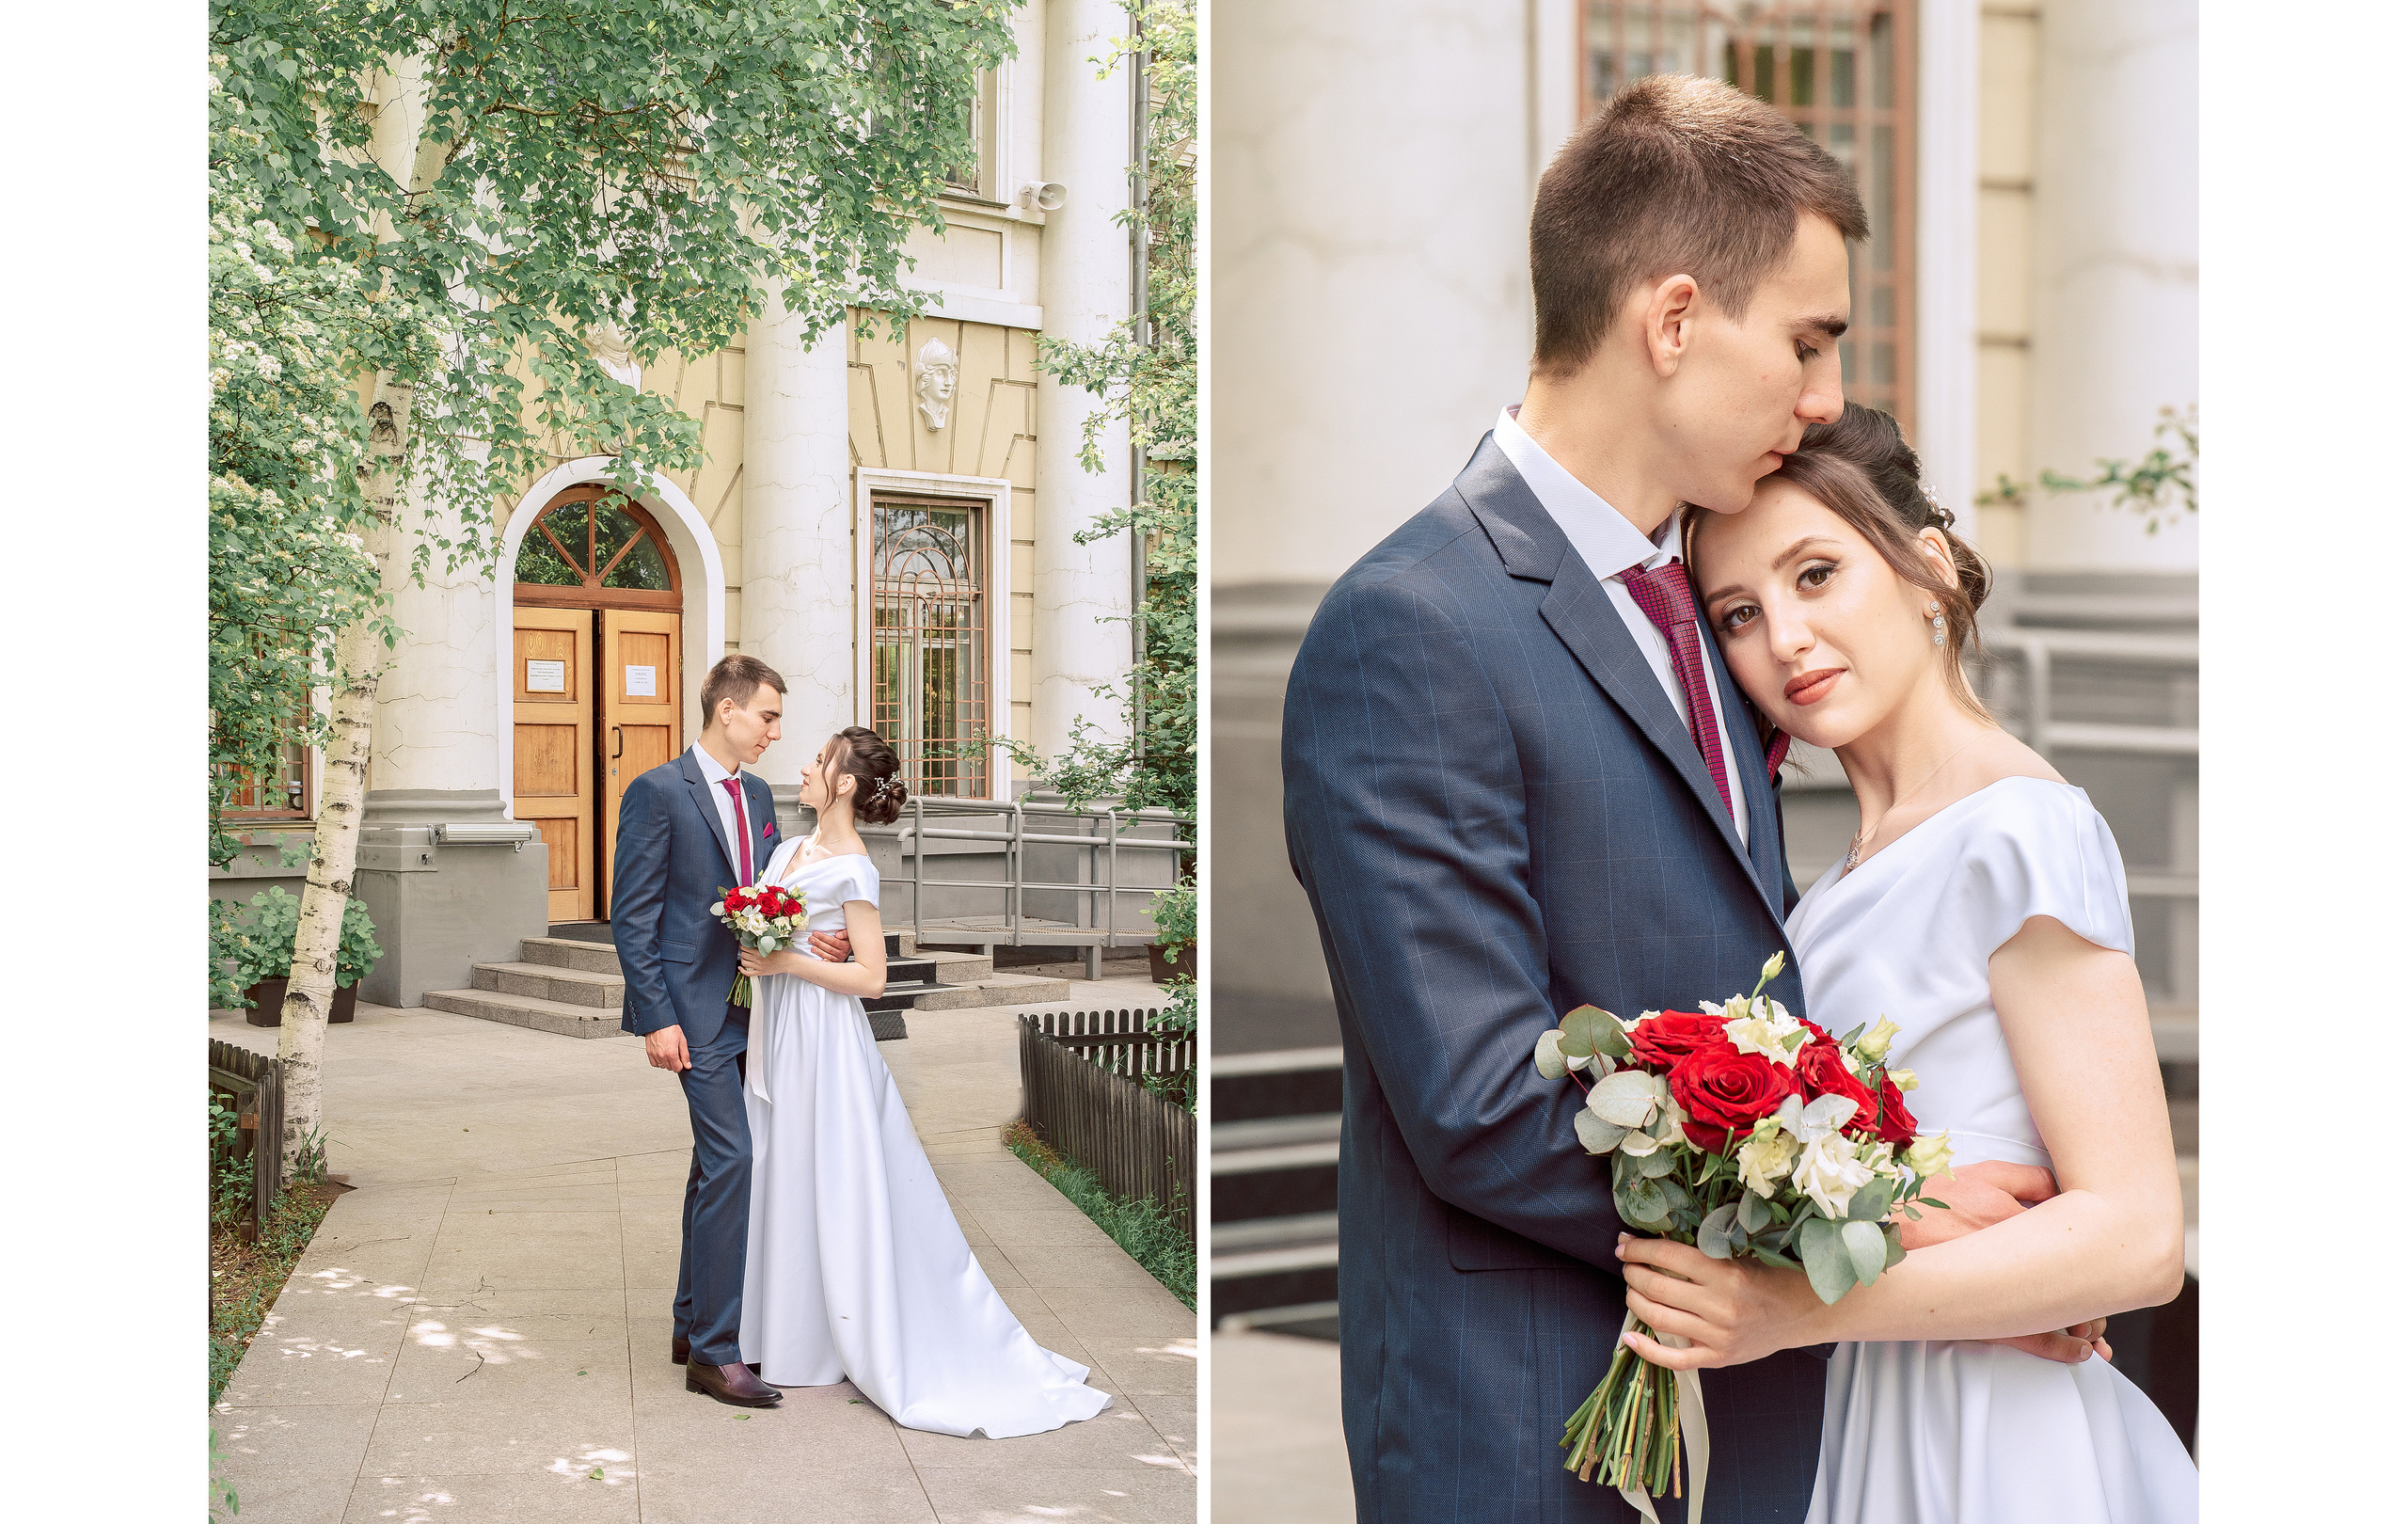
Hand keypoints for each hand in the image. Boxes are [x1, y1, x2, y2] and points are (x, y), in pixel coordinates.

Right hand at [645, 1026, 690, 1071]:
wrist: (659, 1022)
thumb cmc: (670, 1028)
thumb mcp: (682, 1041)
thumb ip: (685, 1055)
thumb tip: (688, 1065)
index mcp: (671, 1053)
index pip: (677, 1069)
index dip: (681, 1065)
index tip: (681, 1061)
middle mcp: (662, 1055)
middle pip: (670, 1068)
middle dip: (674, 1063)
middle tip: (675, 1055)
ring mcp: (654, 1054)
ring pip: (662, 1066)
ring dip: (666, 1063)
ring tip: (668, 1053)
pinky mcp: (649, 1052)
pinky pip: (654, 1063)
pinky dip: (658, 1062)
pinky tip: (662, 1056)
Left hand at [737, 947, 806, 977]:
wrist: (787, 962)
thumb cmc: (781, 954)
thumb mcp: (771, 946)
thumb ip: (762, 946)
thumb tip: (755, 943)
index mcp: (759, 952)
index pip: (746, 948)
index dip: (743, 946)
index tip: (743, 945)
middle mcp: (757, 959)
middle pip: (744, 955)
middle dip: (743, 952)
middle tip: (744, 951)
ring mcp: (758, 967)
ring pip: (744, 963)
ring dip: (743, 959)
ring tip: (745, 957)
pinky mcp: (760, 972)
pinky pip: (748, 973)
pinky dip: (742, 971)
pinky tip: (741, 968)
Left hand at [808, 928, 852, 962]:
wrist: (851, 947)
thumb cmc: (847, 940)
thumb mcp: (848, 934)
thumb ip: (844, 933)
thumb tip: (838, 935)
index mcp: (845, 945)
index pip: (832, 941)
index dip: (823, 937)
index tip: (816, 933)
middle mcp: (842, 953)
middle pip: (829, 948)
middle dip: (818, 943)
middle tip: (811, 939)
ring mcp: (839, 959)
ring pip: (827, 956)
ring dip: (819, 952)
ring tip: (812, 948)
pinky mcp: (835, 963)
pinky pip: (829, 963)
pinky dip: (824, 962)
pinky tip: (820, 960)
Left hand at [1615, 1233, 1827, 1369]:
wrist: (1804, 1313)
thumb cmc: (1771, 1278)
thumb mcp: (1740, 1256)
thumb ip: (1702, 1254)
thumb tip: (1654, 1242)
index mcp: (1726, 1274)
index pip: (1669, 1256)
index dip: (1639, 1249)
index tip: (1625, 1245)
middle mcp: (1720, 1306)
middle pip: (1657, 1287)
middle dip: (1632, 1273)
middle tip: (1627, 1265)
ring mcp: (1718, 1336)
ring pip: (1659, 1318)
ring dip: (1634, 1300)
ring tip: (1630, 1289)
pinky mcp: (1718, 1358)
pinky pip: (1674, 1359)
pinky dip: (1646, 1350)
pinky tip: (1628, 1337)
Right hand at [1898, 1160, 2103, 1360]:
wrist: (1877, 1235)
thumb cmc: (1925, 1199)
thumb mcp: (1979, 1174)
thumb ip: (2026, 1178)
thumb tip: (2062, 1189)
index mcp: (2017, 1219)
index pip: (2078, 1235)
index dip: (2100, 1248)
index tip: (2109, 1253)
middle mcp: (2016, 1258)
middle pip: (2077, 1279)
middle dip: (2097, 1293)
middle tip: (2104, 1300)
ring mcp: (2002, 1291)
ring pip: (2061, 1313)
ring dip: (2087, 1323)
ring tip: (2097, 1329)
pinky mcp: (1983, 1316)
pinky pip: (2031, 1339)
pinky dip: (2060, 1348)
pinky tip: (2080, 1353)